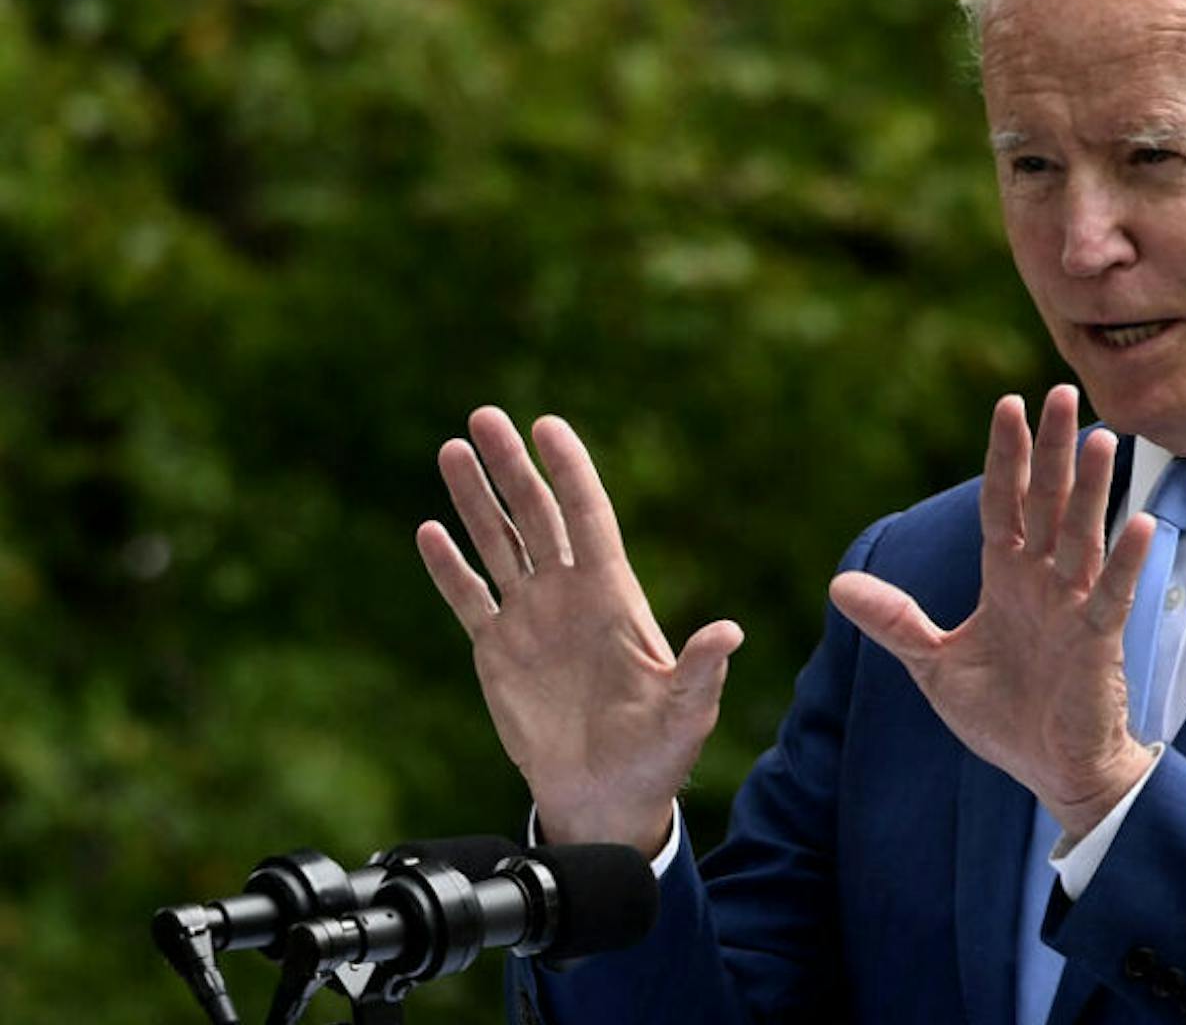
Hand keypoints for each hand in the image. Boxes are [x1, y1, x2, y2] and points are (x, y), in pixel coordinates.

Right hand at [415, 407, 742, 858]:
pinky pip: (469, 597)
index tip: (548, 426)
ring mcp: (530, 618)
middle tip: (484, 417)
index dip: (570, 471)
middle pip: (536, 515)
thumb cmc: (657, 753)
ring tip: (454, 450)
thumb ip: (701, 670)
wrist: (609, 795)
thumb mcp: (686, 712)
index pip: (588, 517)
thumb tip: (730, 632)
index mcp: (613, 596)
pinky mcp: (497, 650)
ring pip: (498, 543)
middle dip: (511, 465)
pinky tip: (429, 530)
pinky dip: (448, 567)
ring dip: (474, 499)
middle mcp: (568, 595)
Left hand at [829, 386, 1156, 836]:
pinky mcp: (1099, 641)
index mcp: (1006, 579)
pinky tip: (1141, 525)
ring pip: (1084, 534)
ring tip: (1102, 438)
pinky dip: (1128, 560)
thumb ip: (894, 621)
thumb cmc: (1003, 716)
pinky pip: (1114, 594)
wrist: (1048, 771)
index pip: (1003, 504)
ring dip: (1093, 489)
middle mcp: (1044, 582)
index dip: (1006, 457)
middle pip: (1048, 502)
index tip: (1009, 405)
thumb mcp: (934, 666)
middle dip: (1054, 450)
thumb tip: (837, 585)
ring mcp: (1074, 607)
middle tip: (1063, 392)